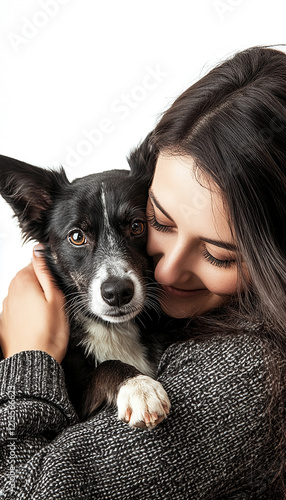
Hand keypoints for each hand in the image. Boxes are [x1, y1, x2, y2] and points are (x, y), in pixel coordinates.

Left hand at [0, 245, 68, 362]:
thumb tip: (39, 251)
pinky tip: (38, 326)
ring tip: (48, 317)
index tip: (58, 286)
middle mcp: (11, 291)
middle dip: (42, 287)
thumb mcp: (56, 298)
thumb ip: (46, 272)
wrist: (33, 362)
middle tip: (56, 304)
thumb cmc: (48, 333)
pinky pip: (19, 311)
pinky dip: (28, 314)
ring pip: (25, 295)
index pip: (36, 263)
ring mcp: (6, 307)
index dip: (50, 274)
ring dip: (35, 301)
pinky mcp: (5, 322)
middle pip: (29, 280)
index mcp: (24, 281)